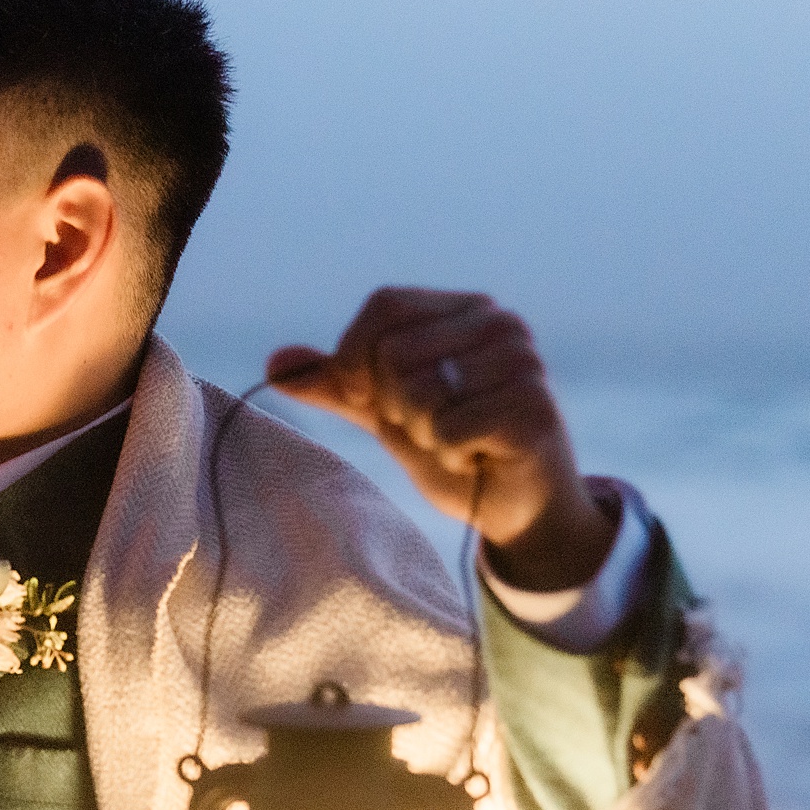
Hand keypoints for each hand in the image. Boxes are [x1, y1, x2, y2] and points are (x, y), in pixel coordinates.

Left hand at [268, 287, 615, 590]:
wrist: (511, 504)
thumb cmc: (451, 446)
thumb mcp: (383, 411)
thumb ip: (335, 384)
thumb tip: (274, 363)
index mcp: (464, 308)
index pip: (384, 305)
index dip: (356, 357)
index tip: (366, 397)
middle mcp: (500, 323)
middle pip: (394, 352)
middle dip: (395, 406)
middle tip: (433, 427)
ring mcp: (524, 362)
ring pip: (419, 392)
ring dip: (424, 435)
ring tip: (458, 441)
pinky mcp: (535, 407)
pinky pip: (449, 429)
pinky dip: (451, 455)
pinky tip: (479, 456)